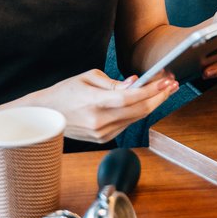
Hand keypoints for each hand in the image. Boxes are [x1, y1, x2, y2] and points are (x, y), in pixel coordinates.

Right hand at [33, 69, 177, 142]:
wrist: (45, 115)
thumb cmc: (65, 92)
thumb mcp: (89, 78)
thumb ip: (115, 83)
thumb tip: (136, 83)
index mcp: (95, 102)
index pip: (130, 97)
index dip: (151, 90)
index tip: (166, 81)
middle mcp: (99, 121)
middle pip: (139, 111)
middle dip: (159, 97)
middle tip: (171, 85)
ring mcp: (101, 133)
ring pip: (135, 119)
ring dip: (151, 104)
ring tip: (162, 90)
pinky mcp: (102, 139)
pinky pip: (126, 124)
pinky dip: (138, 113)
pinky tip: (145, 102)